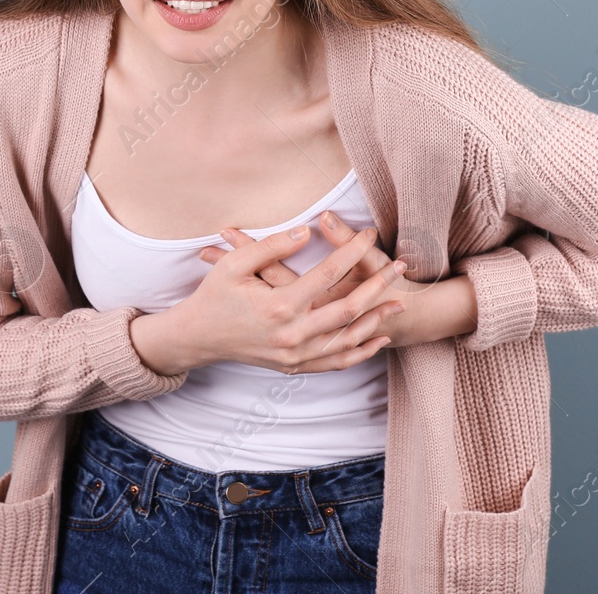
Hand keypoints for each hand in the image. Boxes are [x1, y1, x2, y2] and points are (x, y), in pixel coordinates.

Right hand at [170, 219, 408, 375]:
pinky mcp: (294, 367)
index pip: (329, 272)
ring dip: (377, 320)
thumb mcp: (235, 264)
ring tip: (400, 301)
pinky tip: (379, 337)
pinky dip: (361, 351)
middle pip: (349, 308)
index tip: (370, 232)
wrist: (196, 338)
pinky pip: (336, 362)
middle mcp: (291, 334)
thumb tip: (306, 231)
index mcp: (279, 305)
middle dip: (379, 285)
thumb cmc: (213, 296)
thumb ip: (272, 246)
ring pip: (348, 339)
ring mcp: (294, 355)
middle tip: (401, 266)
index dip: (353, 249)